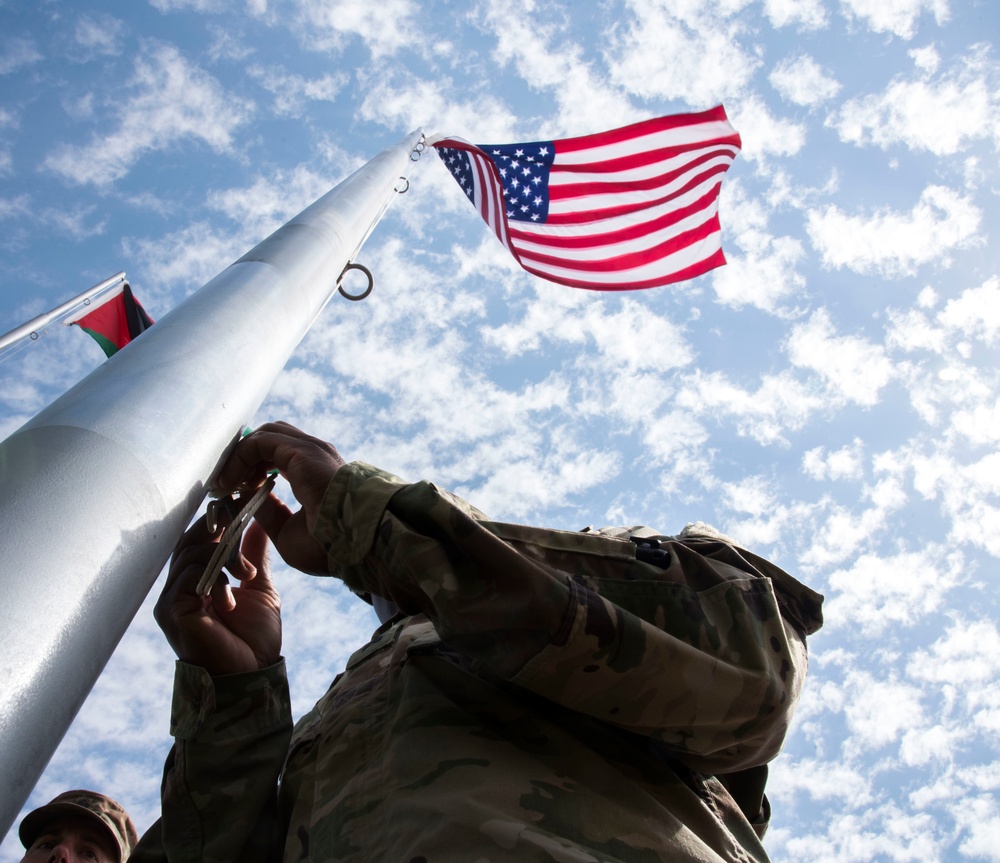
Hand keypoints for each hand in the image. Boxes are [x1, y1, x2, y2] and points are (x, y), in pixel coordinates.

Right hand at [155, 517, 280, 675]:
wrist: (251, 677)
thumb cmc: (254, 639)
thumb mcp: (260, 588)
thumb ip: (254, 556)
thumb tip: (257, 523)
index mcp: (198, 581)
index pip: (201, 538)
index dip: (220, 518)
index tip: (245, 500)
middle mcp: (179, 587)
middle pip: (190, 540)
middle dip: (219, 525)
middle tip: (244, 514)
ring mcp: (172, 599)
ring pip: (190, 553)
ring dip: (223, 554)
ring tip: (247, 573)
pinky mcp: (172, 611)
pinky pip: (188, 575)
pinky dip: (214, 574)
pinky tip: (233, 589)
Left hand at [215, 421, 345, 574]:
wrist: (355, 544)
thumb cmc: (329, 546)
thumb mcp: (287, 532)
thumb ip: (269, 512)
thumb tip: (246, 498)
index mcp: (317, 472)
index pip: (279, 454)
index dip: (253, 467)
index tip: (235, 489)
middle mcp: (315, 455)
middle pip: (271, 437)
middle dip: (245, 455)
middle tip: (227, 482)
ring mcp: (309, 449)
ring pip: (264, 435)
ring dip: (240, 455)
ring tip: (225, 482)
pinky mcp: (299, 451)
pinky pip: (259, 442)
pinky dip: (240, 456)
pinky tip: (230, 480)